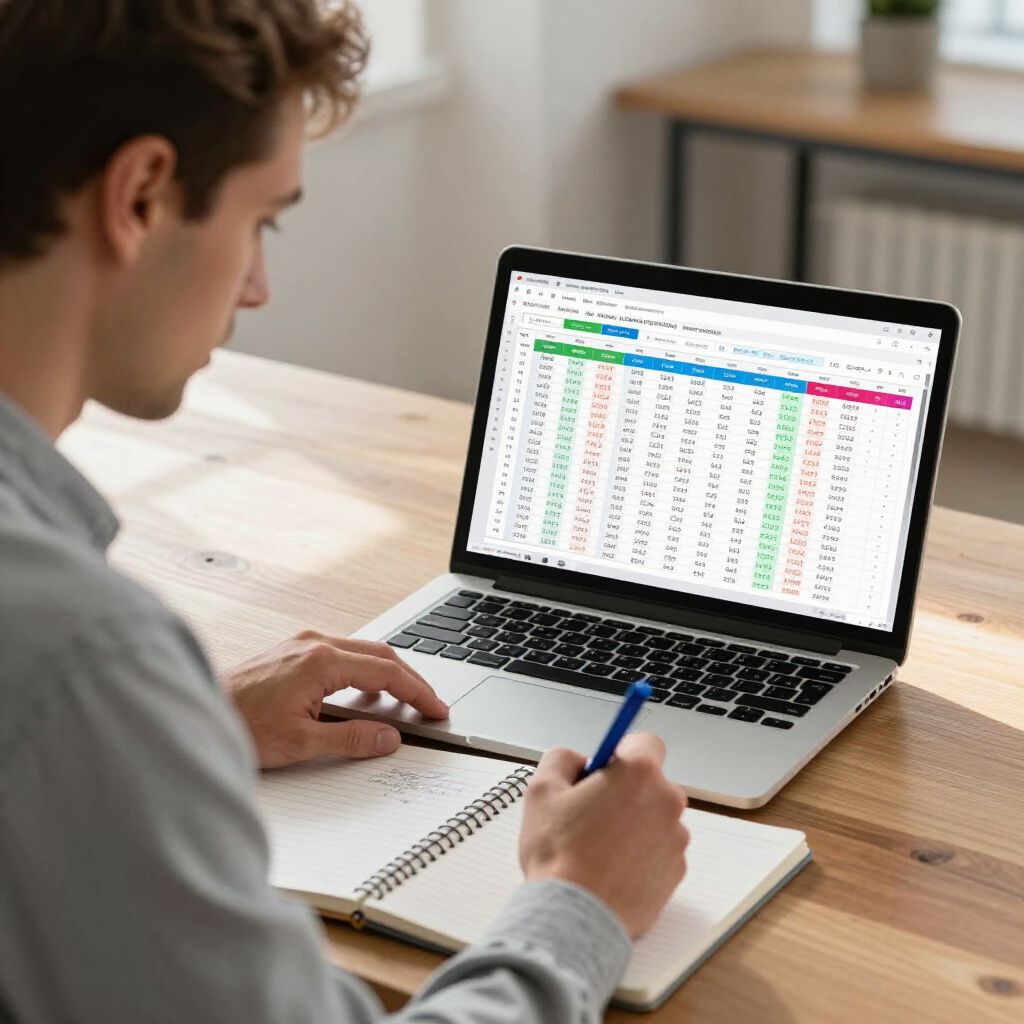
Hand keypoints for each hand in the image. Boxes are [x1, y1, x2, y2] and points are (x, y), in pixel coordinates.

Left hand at [223, 629, 448, 768]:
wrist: (192, 710)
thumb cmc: (237, 724)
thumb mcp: (301, 742)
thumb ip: (352, 738)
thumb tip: (389, 738)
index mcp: (321, 661)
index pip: (387, 673)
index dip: (418, 693)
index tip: (436, 710)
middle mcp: (314, 644)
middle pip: (381, 655)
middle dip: (411, 681)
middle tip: (431, 706)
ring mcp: (302, 643)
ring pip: (363, 652)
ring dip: (387, 675)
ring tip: (405, 703)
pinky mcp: (293, 650)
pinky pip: (342, 654)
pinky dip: (364, 672)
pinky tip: (365, 695)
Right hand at [518, 732, 688, 937]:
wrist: (575, 916)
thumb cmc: (559, 855)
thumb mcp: (541, 790)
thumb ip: (562, 759)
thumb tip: (578, 760)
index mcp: (638, 773)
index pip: (646, 742)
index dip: (622, 752)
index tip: (606, 768)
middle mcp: (666, 802)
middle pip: (650, 783)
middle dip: (624, 792)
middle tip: (590, 813)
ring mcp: (675, 839)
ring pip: (654, 818)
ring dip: (633, 824)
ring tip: (597, 847)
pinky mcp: (676, 872)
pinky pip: (659, 850)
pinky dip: (640, 854)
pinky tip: (611, 867)